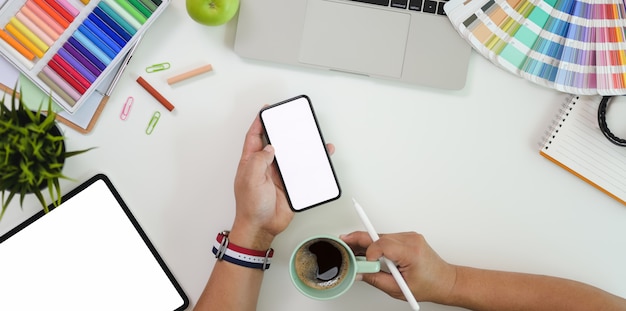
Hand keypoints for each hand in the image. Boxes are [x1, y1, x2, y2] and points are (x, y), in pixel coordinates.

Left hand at [230, 113, 333, 249]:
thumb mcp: (251, 180)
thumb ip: (259, 160)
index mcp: (251, 162)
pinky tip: (318, 160)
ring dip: (300, 148)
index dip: (259, 123)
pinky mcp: (290, 184)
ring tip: (311, 138)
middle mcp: (265, 166)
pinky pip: (302, 171)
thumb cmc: (251, 207)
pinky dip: (311, 165)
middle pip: (275, 143)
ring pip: (291, 156)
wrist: (262, 228)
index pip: (254, 137)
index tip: (265, 110)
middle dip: (282, 131)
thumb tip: (270, 147)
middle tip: (291, 120)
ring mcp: (278, 175)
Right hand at [341, 231, 456, 303]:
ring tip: (354, 251)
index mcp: (411, 252)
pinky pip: (387, 237)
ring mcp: (410, 236)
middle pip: (378, 236)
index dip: (369, 252)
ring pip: (381, 236)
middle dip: (359, 240)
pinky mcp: (408, 237)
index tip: (362, 262)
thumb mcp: (398, 288)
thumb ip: (375, 279)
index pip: (383, 244)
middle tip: (344, 241)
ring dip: (368, 243)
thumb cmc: (429, 285)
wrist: (445, 281)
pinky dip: (377, 244)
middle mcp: (411, 240)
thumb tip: (359, 272)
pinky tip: (368, 251)